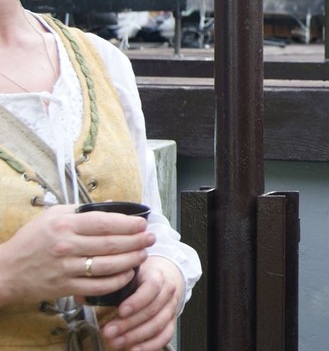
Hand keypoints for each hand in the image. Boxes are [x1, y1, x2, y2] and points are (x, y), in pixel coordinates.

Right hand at [0, 205, 151, 305]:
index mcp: (65, 225)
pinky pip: (98, 285)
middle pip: (111, 244)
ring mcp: (66, 268)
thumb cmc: (31, 240)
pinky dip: (117, 281)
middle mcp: (67, 246)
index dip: (128, 224)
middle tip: (150, 238)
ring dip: (131, 260)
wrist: (6, 271)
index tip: (142, 224)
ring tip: (143, 254)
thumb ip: (80, 211)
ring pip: (108, 265)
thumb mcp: (52, 216)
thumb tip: (109, 207)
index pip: (105, 223)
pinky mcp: (65, 287)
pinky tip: (128, 274)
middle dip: (136, 241)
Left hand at [101, 256, 183, 350]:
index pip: (152, 287)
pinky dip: (150, 345)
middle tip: (108, 332)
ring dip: (136, 336)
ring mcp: (171, 308)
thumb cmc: (140, 278)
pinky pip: (165, 336)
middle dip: (129, 323)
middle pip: (152, 309)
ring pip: (158, 324)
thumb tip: (83, 297)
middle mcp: (167, 292)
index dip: (137, 300)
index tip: (121, 311)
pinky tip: (134, 349)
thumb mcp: (126, 275)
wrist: (162, 279)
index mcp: (156, 276)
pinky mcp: (171, 322)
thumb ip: (108, 285)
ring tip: (116, 342)